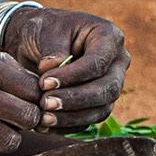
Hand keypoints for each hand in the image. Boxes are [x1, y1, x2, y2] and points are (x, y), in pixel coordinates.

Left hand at [0, 7, 129, 127]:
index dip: (73, 76)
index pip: (98, 63)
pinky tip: (44, 126)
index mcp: (109, 37)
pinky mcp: (100, 103)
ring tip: (43, 118)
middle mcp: (117, 63)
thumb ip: (51, 47)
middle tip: (45, 103)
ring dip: (72, 117)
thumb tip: (51, 67)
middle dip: (76, 99)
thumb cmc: (45, 29)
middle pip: (107, 89)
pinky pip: (89, 120)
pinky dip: (68, 126)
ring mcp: (111, 85)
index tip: (44, 82)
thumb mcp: (45, 29)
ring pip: (101, 109)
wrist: (38, 42)